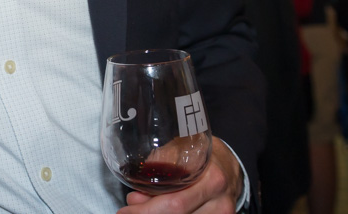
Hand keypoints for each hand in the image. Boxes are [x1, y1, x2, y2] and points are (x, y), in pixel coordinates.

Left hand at [118, 138, 242, 212]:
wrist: (229, 165)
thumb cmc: (201, 154)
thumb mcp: (179, 149)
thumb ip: (157, 169)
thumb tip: (136, 196)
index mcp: (211, 179)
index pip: (175, 203)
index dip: (146, 210)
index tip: (126, 208)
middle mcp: (220, 202)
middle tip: (128, 211)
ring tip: (142, 208)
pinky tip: (159, 210)